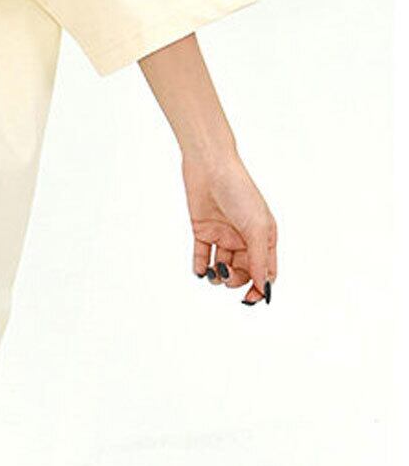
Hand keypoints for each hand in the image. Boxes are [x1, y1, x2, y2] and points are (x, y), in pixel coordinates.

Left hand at [182, 151, 276, 304]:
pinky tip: (200, 269)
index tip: (249, 299)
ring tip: (214, 270)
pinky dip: (200, 266)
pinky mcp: (202, 230)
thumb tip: (262, 287)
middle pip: (242, 272)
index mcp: (264, 237)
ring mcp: (222, 235)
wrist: (210, 167)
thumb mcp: (255, 227)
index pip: (265, 271)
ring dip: (217, 275)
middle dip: (235, 280)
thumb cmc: (239, 191)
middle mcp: (244, 238)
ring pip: (221, 266)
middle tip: (226, 273)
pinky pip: (202, 256)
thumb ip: (259, 259)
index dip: (258, 287)